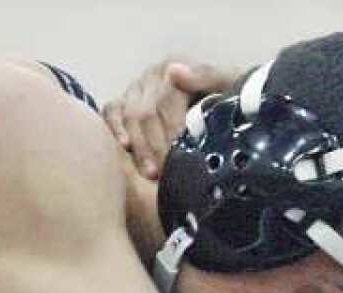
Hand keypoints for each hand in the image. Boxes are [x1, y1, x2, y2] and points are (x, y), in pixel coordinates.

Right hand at [103, 58, 236, 178]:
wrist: (229, 102)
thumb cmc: (231, 97)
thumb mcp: (229, 83)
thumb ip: (207, 75)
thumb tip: (173, 72)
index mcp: (176, 68)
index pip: (166, 100)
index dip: (172, 128)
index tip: (180, 154)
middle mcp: (153, 77)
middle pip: (146, 112)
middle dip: (155, 145)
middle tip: (166, 172)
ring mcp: (137, 89)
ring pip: (129, 116)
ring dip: (139, 147)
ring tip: (152, 173)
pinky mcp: (124, 100)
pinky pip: (111, 111)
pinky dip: (115, 128)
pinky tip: (125, 147)